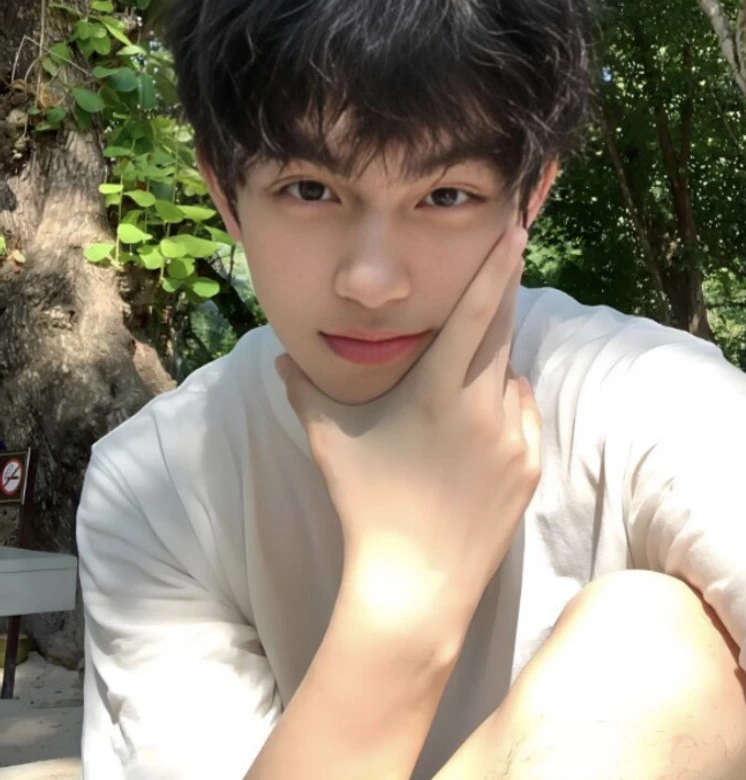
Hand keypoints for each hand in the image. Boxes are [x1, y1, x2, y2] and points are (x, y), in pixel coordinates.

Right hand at [275, 224, 541, 633]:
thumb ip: (304, 390)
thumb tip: (280, 356)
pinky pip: (522, 415)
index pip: (475, 312)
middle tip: (501, 264)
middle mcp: (486, 407)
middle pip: (502, 332)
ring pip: (510, 377)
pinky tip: (475, 424)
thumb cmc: (366, 504)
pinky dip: (505, 403)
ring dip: (490, 364)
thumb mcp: (329, 440)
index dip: (497, 267)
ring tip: (455, 385)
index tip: (516, 232)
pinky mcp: (529, 469)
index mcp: (440, 390)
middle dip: (501, 295)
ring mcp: (513, 440)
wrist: (415, 586)